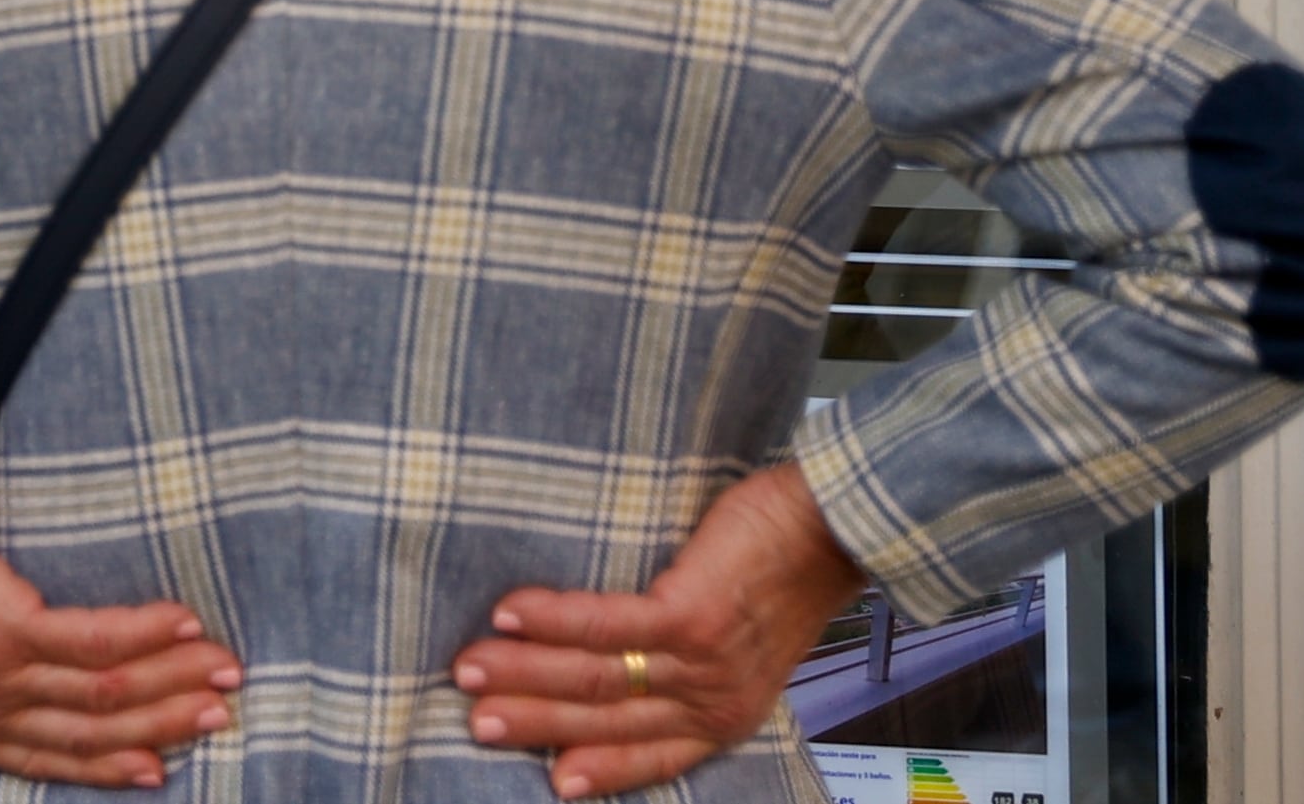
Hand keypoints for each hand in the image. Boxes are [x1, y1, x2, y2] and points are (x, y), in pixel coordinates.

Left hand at [0, 484, 243, 788]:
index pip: (56, 758)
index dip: (115, 764)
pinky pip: (96, 641)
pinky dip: (148, 634)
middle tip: (219, 711)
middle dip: (166, 723)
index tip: (161, 764)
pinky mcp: (7, 630)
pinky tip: (183, 624)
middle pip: (95, 731)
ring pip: (106, 690)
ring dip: (174, 679)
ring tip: (221, 668)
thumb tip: (42, 678)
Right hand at [446, 461, 870, 799]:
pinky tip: (509, 614)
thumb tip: (620, 657)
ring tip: (470, 668)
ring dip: (523, 673)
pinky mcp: (691, 616)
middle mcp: (712, 700)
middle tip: (475, 721)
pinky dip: (551, 621)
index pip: (653, 756)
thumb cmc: (783, 571)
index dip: (599, 769)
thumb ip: (690, 664)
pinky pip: (606, 626)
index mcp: (725, 714)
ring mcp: (701, 662)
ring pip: (597, 677)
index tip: (552, 780)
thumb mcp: (746, 644)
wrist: (833, 526)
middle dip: (533, 722)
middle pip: (605, 719)